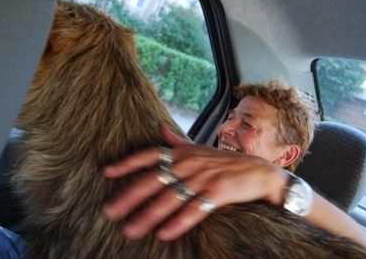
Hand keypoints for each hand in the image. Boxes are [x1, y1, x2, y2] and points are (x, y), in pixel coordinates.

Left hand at [102, 127, 288, 240]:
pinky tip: (163, 234)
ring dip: (148, 216)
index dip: (127, 162)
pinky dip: (178, 223)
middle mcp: (188, 163)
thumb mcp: (199, 148)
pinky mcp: (217, 193)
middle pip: (153, 180)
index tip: (107, 172)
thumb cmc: (225, 162)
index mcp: (182, 153)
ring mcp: (202, 178)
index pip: (149, 154)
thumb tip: (159, 130)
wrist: (258, 171)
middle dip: (129, 196)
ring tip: (130, 230)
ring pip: (169, 198)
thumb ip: (177, 142)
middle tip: (109, 211)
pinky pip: (193, 210)